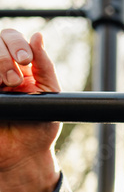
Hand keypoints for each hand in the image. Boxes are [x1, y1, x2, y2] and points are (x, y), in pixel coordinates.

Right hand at [0, 29, 61, 191]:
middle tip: (16, 80)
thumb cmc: (39, 126)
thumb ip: (44, 66)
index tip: (26, 60)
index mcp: (16, 64)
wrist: (25, 155)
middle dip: (4, 56)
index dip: (16, 43)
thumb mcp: (49, 93)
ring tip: (8, 85)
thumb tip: (38, 36)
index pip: (9, 37)